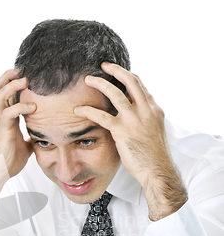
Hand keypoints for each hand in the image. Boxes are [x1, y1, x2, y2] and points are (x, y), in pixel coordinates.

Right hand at [0, 70, 35, 212]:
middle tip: (22, 69)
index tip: (26, 73)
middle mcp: (1, 117)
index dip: (13, 81)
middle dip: (8, 76)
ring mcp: (0, 123)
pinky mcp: (3, 131)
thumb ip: (32, 135)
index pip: (7, 93)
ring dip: (12, 86)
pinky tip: (32, 107)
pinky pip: (8, 114)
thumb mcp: (26, 145)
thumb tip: (46, 133)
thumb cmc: (9, 160)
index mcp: (7, 118)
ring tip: (25, 80)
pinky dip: (20, 107)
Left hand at [74, 63, 187, 219]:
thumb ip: (146, 121)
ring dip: (100, 83)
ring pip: (115, 93)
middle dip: (116, 70)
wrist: (157, 170)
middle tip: (103, 65)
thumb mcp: (155, 133)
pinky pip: (102, 116)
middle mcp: (146, 110)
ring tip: (87, 80)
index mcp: (154, 110)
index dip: (128, 77)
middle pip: (131, 81)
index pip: (141, 87)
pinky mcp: (122, 131)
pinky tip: (79, 110)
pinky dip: (88, 111)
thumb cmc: (154, 156)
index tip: (118, 73)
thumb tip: (137, 117)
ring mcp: (134, 119)